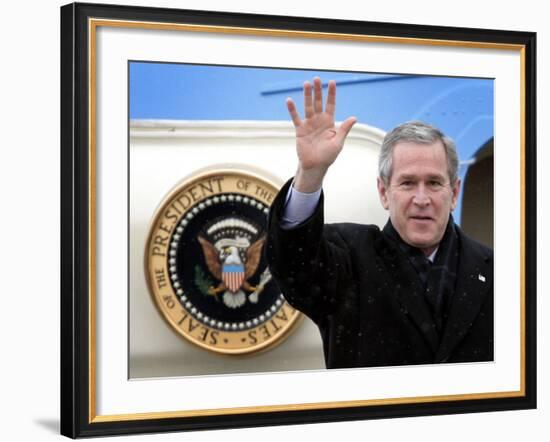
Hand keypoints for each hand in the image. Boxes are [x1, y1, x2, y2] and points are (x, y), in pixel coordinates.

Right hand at [287, 77, 355, 191]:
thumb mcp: (338, 142)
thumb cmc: (328, 156)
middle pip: (318, 102)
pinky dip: (292, 110)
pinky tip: (289, 100)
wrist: (315, 166)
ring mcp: (309, 124)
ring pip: (308, 107)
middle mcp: (319, 121)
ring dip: (307, 96)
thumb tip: (354, 117)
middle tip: (316, 78)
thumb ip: (344, 129)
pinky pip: (296, 118)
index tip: (331, 82)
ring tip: (306, 84)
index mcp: (329, 123)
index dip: (331, 94)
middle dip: (318, 91)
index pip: (330, 105)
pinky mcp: (300, 130)